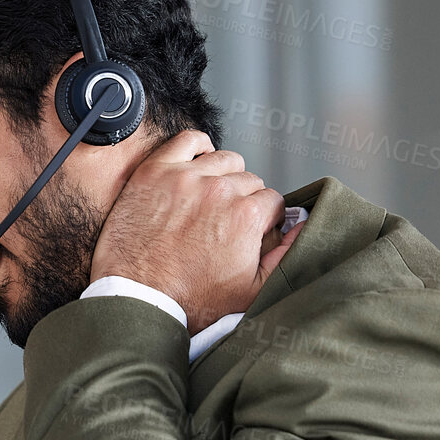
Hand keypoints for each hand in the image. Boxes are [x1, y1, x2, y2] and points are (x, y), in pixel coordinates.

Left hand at [90, 131, 299, 333]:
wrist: (136, 297)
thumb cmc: (188, 299)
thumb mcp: (251, 292)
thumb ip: (285, 257)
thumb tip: (303, 227)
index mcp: (246, 215)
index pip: (272, 202)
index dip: (262, 219)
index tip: (247, 230)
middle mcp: (218, 190)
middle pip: (249, 181)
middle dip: (243, 200)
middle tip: (224, 222)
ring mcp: (185, 177)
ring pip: (224, 159)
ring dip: (224, 175)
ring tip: (210, 200)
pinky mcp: (155, 172)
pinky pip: (188, 140)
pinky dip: (198, 147)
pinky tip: (197, 166)